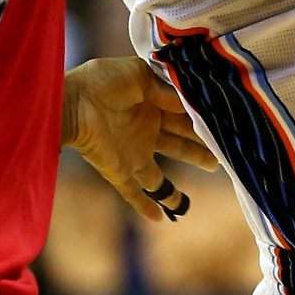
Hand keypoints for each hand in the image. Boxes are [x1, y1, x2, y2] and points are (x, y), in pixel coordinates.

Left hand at [63, 56, 217, 221]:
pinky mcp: (119, 171)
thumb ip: (164, 87)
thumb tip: (188, 102)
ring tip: (190, 199)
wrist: (69, 100)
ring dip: (175, 188)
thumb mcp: (137, 74)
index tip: (226, 127)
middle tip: (223, 158)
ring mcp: (132, 154)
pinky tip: (160, 220)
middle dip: (200, 152)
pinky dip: (146, 207)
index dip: (203, 123)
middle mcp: (145, 133)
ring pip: (160, 177)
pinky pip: (134, 193)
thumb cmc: (100, 81)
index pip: (183, 118)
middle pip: (179, 147)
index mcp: (151, 108)